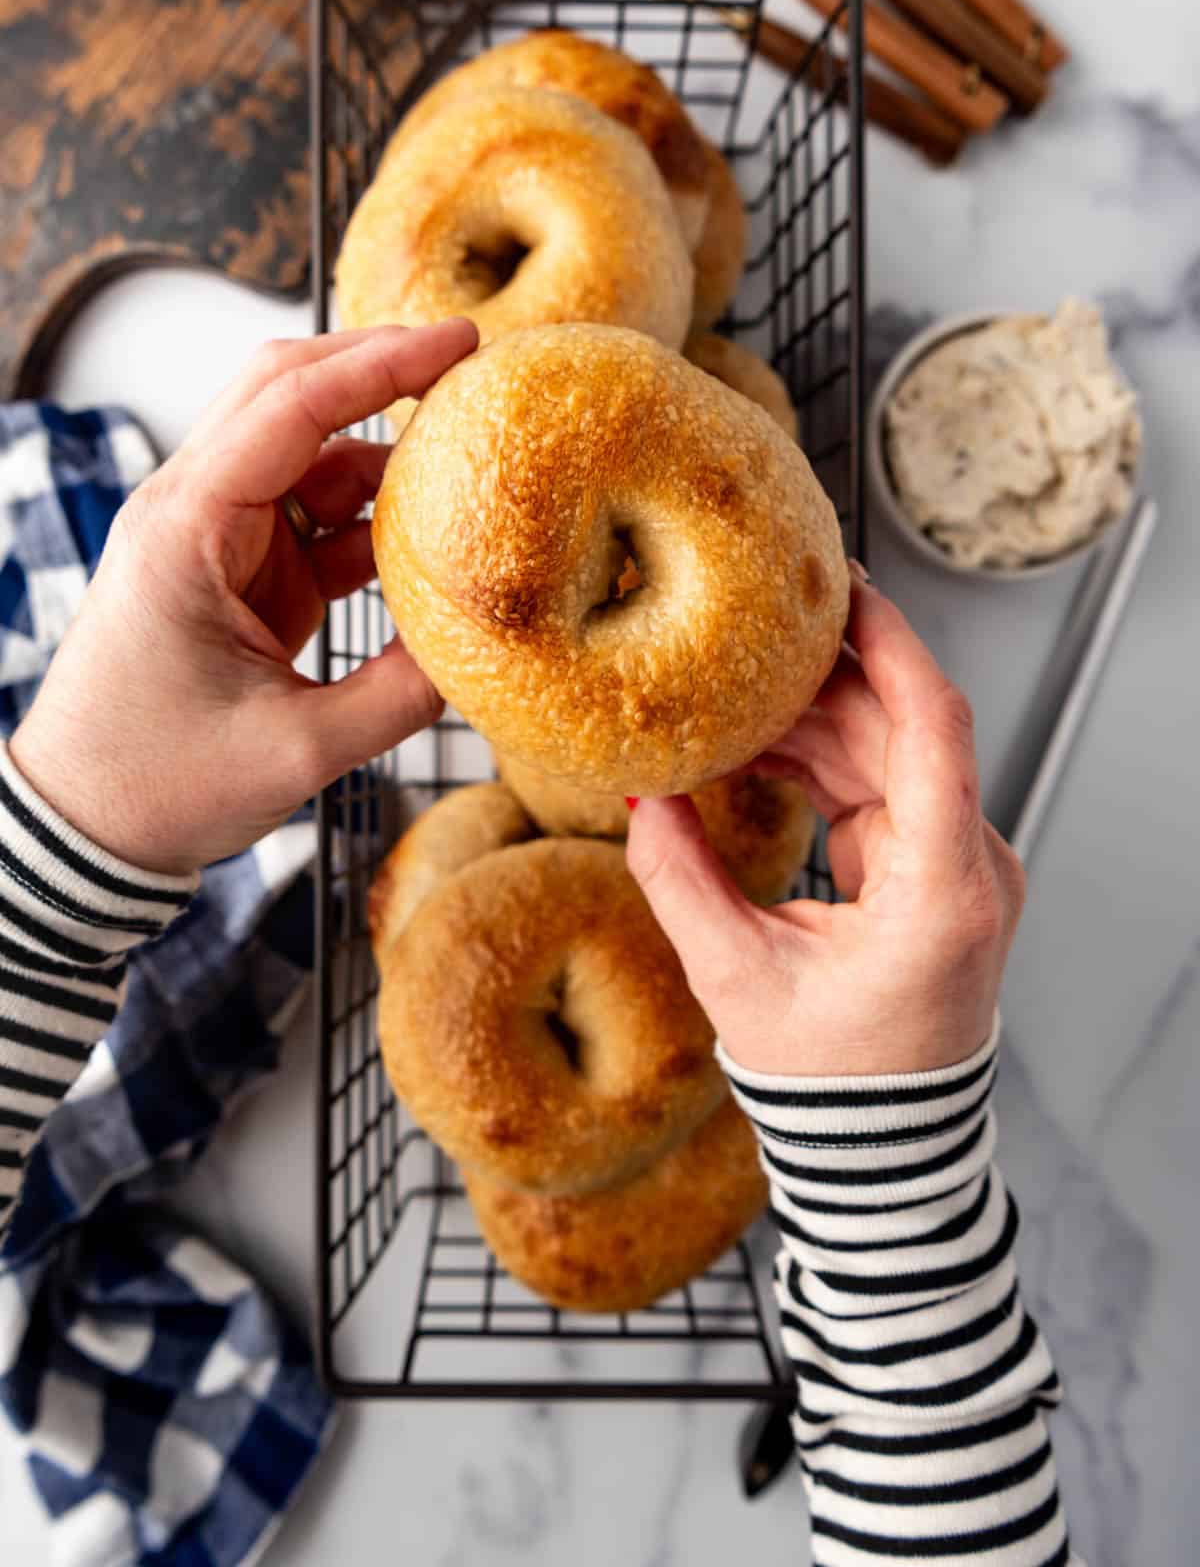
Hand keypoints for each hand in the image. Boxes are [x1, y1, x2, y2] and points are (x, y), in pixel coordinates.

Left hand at [10, 321, 477, 875]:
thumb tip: (486, 650)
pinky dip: (371, 516)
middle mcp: (191, 512)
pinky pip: (312, 515)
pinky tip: (430, 532)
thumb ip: (397, 696)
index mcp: (185, 530)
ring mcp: (214, 538)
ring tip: (468, 451)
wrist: (85, 824)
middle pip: (284, 393)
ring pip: (304, 451)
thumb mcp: (294, 751)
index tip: (461, 340)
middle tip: (469, 362)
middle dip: (377, 368)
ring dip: (382, 448)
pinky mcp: (237, 572)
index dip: (380, 364)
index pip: (288, 408)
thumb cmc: (158, 783)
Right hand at [625, 570, 1024, 1076]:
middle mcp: (969, 864)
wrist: (888, 1144)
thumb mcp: (740, 979)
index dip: (892, 645)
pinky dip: (820, 758)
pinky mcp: (933, 866)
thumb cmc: (831, 1081)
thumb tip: (639, 796)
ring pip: (888, 748)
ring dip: (811, 717)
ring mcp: (957, 863)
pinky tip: (756, 743)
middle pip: (901, 728)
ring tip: (727, 695)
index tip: (844, 587)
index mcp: (943, 889)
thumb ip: (683, 880)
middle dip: (818, 678)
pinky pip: (879, 784)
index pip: (936, 728)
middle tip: (737, 638)